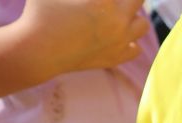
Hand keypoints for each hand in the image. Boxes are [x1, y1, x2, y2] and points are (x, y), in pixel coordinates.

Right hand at [14, 0, 149, 77]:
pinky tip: (115, 34)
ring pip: (143, 25)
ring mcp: (119, 42)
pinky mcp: (115, 58)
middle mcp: (118, 21)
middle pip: (138, 0)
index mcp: (105, 2)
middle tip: (110, 2)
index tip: (99, 1)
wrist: (38, 51)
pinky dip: (130, 41)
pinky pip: (136, 49)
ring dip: (133, 16)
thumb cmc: (40, 13)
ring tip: (116, 14)